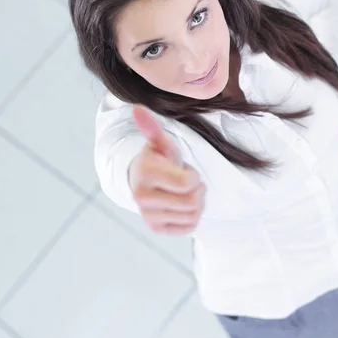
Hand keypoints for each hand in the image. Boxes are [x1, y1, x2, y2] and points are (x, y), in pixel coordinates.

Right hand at [129, 106, 204, 235]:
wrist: (145, 182)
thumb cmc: (159, 160)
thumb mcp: (160, 143)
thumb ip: (152, 128)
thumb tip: (138, 108)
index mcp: (146, 175)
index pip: (187, 183)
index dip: (194, 176)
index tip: (187, 170)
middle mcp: (142, 198)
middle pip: (192, 202)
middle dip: (199, 190)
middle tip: (192, 182)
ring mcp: (148, 216)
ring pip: (193, 215)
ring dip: (198, 203)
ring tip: (187, 192)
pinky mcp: (156, 229)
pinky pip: (189, 228)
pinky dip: (193, 217)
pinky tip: (183, 206)